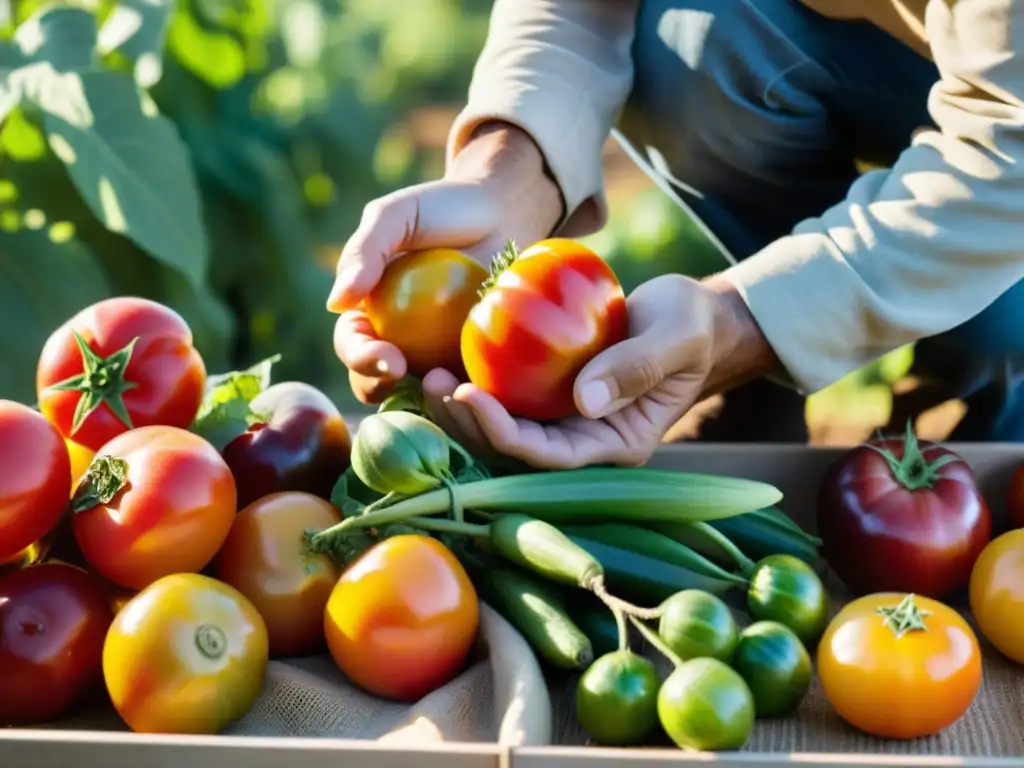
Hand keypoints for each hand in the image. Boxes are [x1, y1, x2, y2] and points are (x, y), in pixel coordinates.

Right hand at [328, 123, 563, 404]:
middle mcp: (396, 343)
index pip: (352, 346)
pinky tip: (484, 390)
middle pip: (376, 381)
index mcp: (368, 315)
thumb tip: (335, 303)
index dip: (361, 358)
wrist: (503, 210)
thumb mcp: (396, 217)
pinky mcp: (475, 364)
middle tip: (408, 374)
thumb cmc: (443, 209)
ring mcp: (436, 357)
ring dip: (428, 400)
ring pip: (420, 395)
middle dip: (383, 386)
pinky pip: (469, 389)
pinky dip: (471, 395)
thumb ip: (365, 252)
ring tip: (449, 387)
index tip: (388, 357)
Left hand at [423, 275, 775, 468]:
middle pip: (515, 448)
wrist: (693, 319)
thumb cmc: (692, 327)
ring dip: (465, 407)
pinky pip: (510, 393)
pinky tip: (449, 354)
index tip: (468, 396)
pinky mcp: (553, 392)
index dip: (503, 433)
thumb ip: (638, 367)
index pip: (548, 454)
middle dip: (470, 425)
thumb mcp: (677, 338)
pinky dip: (480, 380)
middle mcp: (583, 439)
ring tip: (431, 372)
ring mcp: (566, 418)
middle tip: (435, 383)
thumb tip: (585, 400)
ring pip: (505, 425)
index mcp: (614, 444)